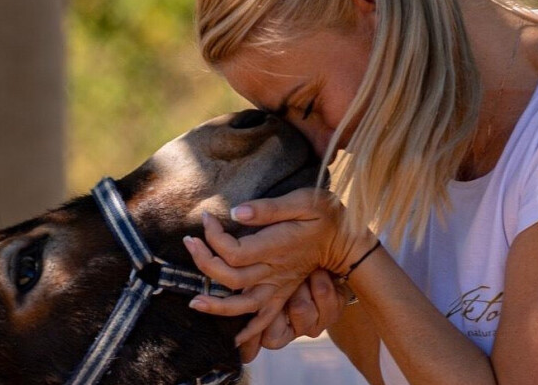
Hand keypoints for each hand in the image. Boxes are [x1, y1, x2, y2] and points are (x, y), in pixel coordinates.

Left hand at [182, 188, 373, 348]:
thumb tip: (234, 213)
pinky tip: (234, 337)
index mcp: (277, 247)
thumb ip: (268, 209)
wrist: (348, 239)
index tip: (206, 218)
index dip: (213, 235)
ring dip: (217, 306)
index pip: (234, 251)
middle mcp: (275, 271)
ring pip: (243, 304)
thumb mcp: (303, 201)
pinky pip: (264, 317)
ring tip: (194, 302)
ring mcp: (279, 285)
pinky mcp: (283, 292)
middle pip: (231, 277)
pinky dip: (249, 330)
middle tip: (189, 242)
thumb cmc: (326, 214)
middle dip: (204, 262)